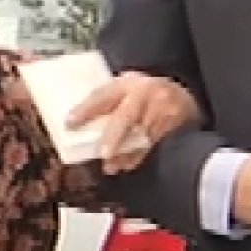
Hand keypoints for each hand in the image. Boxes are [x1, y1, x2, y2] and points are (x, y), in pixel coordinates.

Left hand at [66, 71, 201, 173]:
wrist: (181, 94)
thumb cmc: (142, 92)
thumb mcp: (124, 86)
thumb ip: (107, 99)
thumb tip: (78, 119)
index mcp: (126, 83)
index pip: (103, 95)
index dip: (86, 109)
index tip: (70, 123)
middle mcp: (144, 95)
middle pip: (126, 117)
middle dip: (113, 137)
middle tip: (103, 153)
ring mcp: (159, 110)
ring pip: (139, 135)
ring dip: (123, 153)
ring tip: (110, 166)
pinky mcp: (169, 125)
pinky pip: (151, 144)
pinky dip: (137, 156)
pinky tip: (126, 164)